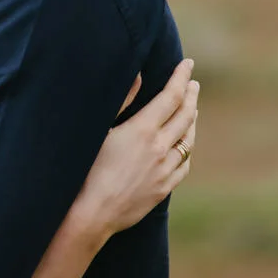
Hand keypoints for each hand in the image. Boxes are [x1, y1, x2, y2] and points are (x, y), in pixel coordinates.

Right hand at [72, 59, 198, 237]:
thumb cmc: (85, 169)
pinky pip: (184, 164)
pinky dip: (186, 149)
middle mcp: (159, 148)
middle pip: (185, 115)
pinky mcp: (164, 188)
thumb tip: (139, 75)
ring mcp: (164, 170)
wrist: (91, 213)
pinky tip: (183, 145)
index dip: (181, 77)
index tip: (187, 64)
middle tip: (192, 83)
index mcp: (142, 130)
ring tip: (191, 110)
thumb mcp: (99, 130)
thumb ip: (121, 101)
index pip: (171, 96)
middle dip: (190, 95)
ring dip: (191, 120)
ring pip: (188, 139)